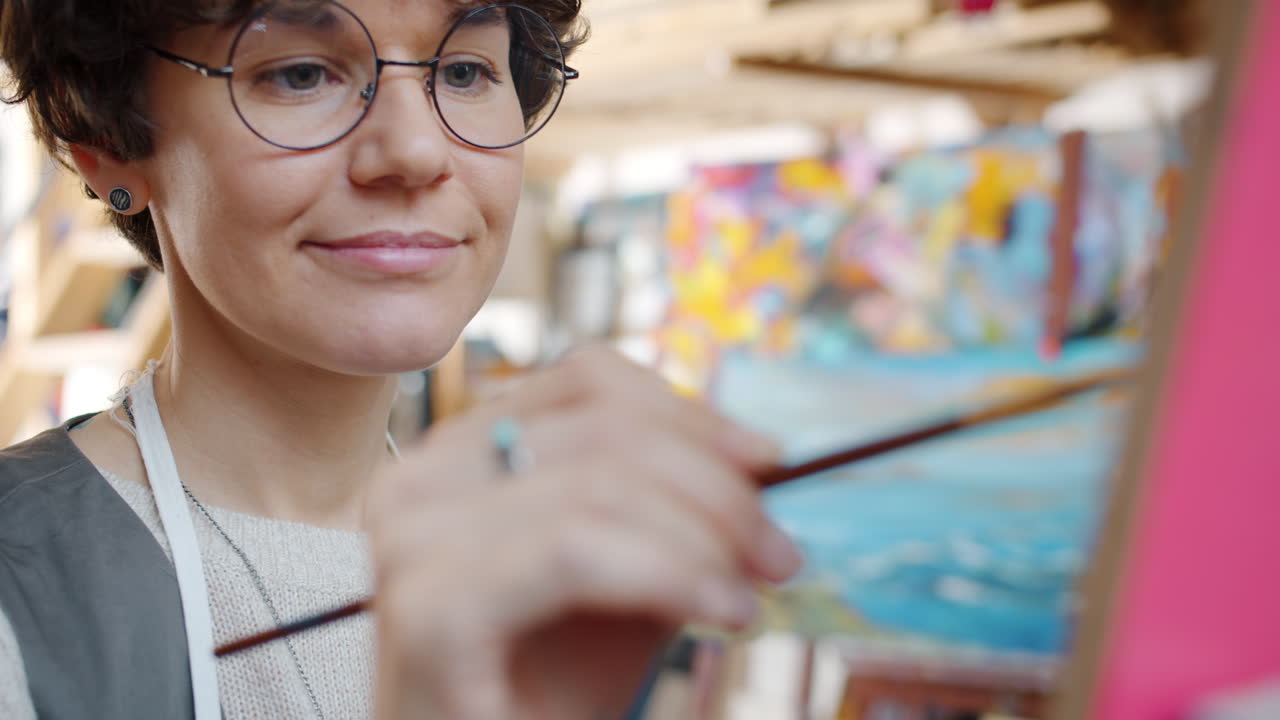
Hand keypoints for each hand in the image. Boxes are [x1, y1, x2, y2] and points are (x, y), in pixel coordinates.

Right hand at [365, 347, 802, 719]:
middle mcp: (418, 480)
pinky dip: (671, 572)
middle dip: (717, 487)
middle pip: (603, 429)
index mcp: (459, 456)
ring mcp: (413, 539)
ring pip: (600, 485)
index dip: (692, 414)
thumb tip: (753, 457)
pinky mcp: (429, 606)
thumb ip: (668, 507)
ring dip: (703, 538)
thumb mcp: (625, 576)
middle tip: (778, 554)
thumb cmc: (546, 694)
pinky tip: (719, 610)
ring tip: (745, 599)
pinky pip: (578, 548)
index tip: (769, 463)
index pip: (588, 381)